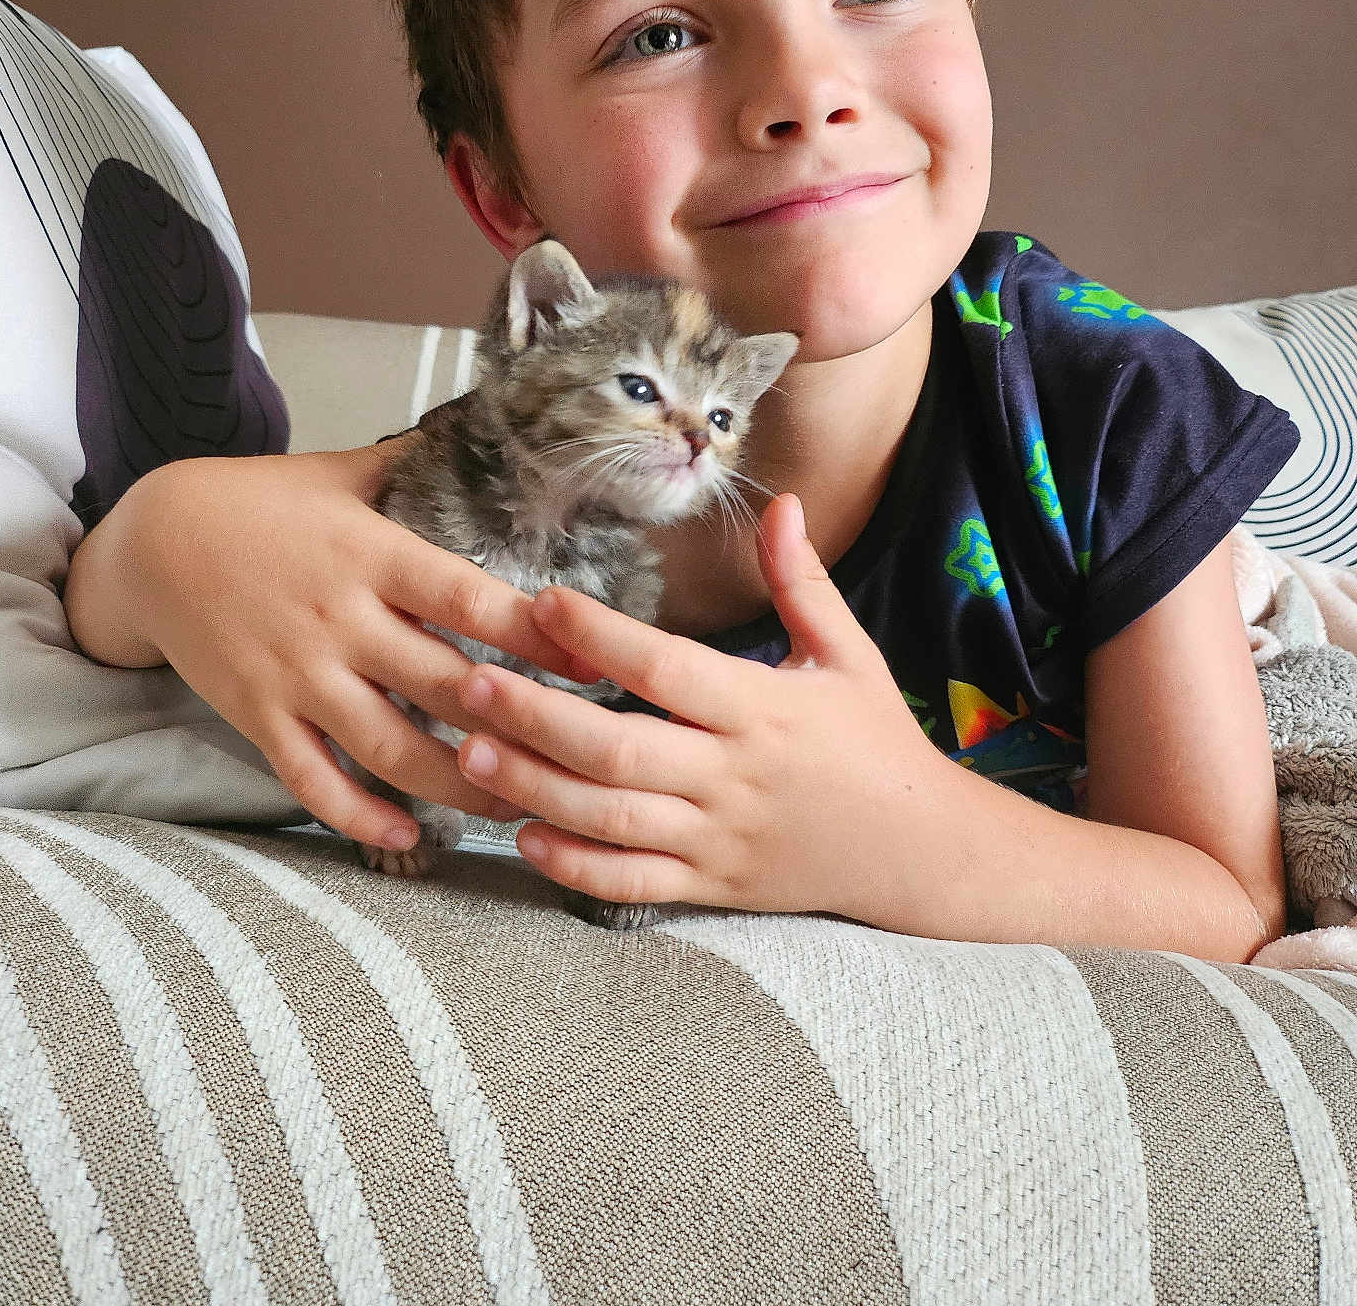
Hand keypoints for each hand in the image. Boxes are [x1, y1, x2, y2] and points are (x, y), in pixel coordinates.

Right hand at [63, 445, 591, 849]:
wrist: (148, 543)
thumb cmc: (258, 504)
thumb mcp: (340, 474)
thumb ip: (413, 466)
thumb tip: (487, 438)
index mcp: (372, 555)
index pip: (470, 600)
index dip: (537, 637)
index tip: (596, 663)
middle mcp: (341, 619)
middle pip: (445, 687)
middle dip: (516, 727)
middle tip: (578, 757)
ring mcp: (298, 675)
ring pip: (390, 748)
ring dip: (459, 785)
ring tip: (519, 805)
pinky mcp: (259, 716)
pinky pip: (313, 780)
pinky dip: (359, 815)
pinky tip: (409, 837)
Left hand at [451, 493, 954, 924]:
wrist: (920, 849)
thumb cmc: (877, 741)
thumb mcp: (847, 655)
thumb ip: (803, 582)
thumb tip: (782, 501)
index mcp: (762, 710)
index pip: (666, 668)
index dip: (601, 635)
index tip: (543, 602)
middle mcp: (732, 777)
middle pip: (619, 749)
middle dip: (538, 716)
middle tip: (468, 683)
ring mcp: (718, 839)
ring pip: (612, 819)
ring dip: (535, 787)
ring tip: (470, 751)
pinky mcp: (711, 886)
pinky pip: (632, 884)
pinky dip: (575, 866)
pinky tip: (522, 835)